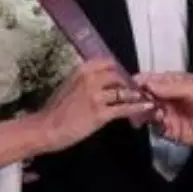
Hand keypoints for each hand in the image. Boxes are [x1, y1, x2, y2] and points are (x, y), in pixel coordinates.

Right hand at [35, 60, 156, 152]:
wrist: (45, 129)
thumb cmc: (54, 111)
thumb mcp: (68, 86)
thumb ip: (85, 80)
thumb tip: (101, 79)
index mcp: (81, 71)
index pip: (108, 62)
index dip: (118, 70)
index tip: (123, 76)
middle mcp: (90, 79)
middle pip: (119, 76)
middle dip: (129, 83)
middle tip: (136, 90)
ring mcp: (96, 96)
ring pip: (124, 91)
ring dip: (136, 95)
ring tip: (146, 98)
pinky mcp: (101, 113)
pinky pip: (124, 108)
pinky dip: (138, 107)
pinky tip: (147, 107)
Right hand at [135, 71, 192, 147]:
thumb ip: (172, 86)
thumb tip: (150, 84)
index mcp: (173, 83)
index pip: (149, 80)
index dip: (138, 82)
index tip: (130, 85)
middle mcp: (168, 98)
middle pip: (144, 97)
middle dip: (137, 98)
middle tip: (134, 100)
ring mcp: (169, 114)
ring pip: (147, 113)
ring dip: (143, 111)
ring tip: (148, 110)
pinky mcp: (172, 131)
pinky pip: (155, 128)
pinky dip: (153, 124)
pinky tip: (158, 120)